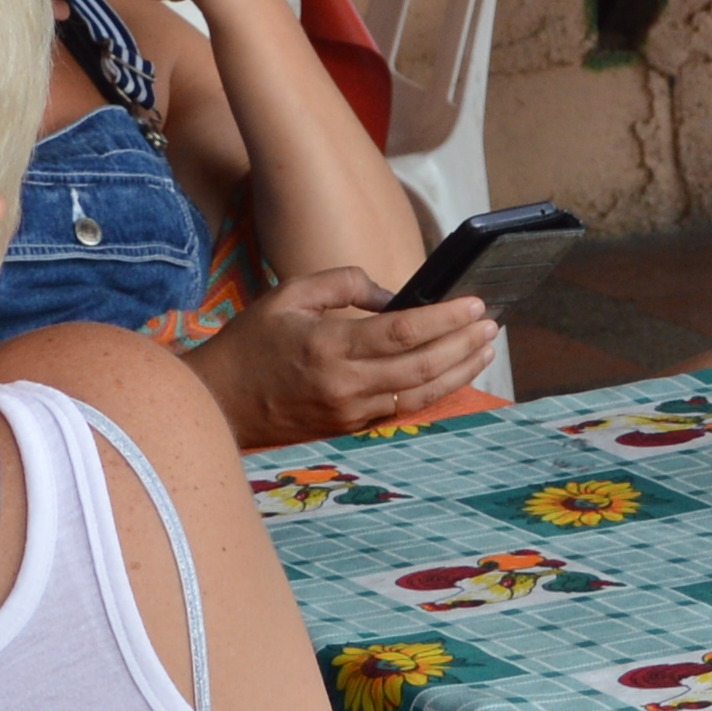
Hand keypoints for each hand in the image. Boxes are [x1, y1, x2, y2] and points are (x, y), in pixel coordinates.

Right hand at [205, 265, 499, 444]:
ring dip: (459, 370)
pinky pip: (401, 407)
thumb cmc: (253, 342)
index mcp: (328, 346)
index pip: (402, 332)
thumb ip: (343, 283)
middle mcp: (343, 384)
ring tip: (485, 347)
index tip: (475, 303)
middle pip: (421, 366)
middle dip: (463, 343)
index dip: (445, 318)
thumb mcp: (290, 294)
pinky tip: (453, 371)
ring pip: (419, 393)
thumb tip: (391, 295)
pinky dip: (433, 389)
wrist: (220, 401)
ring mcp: (348, 411)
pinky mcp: (349, 427)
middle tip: (491, 323)